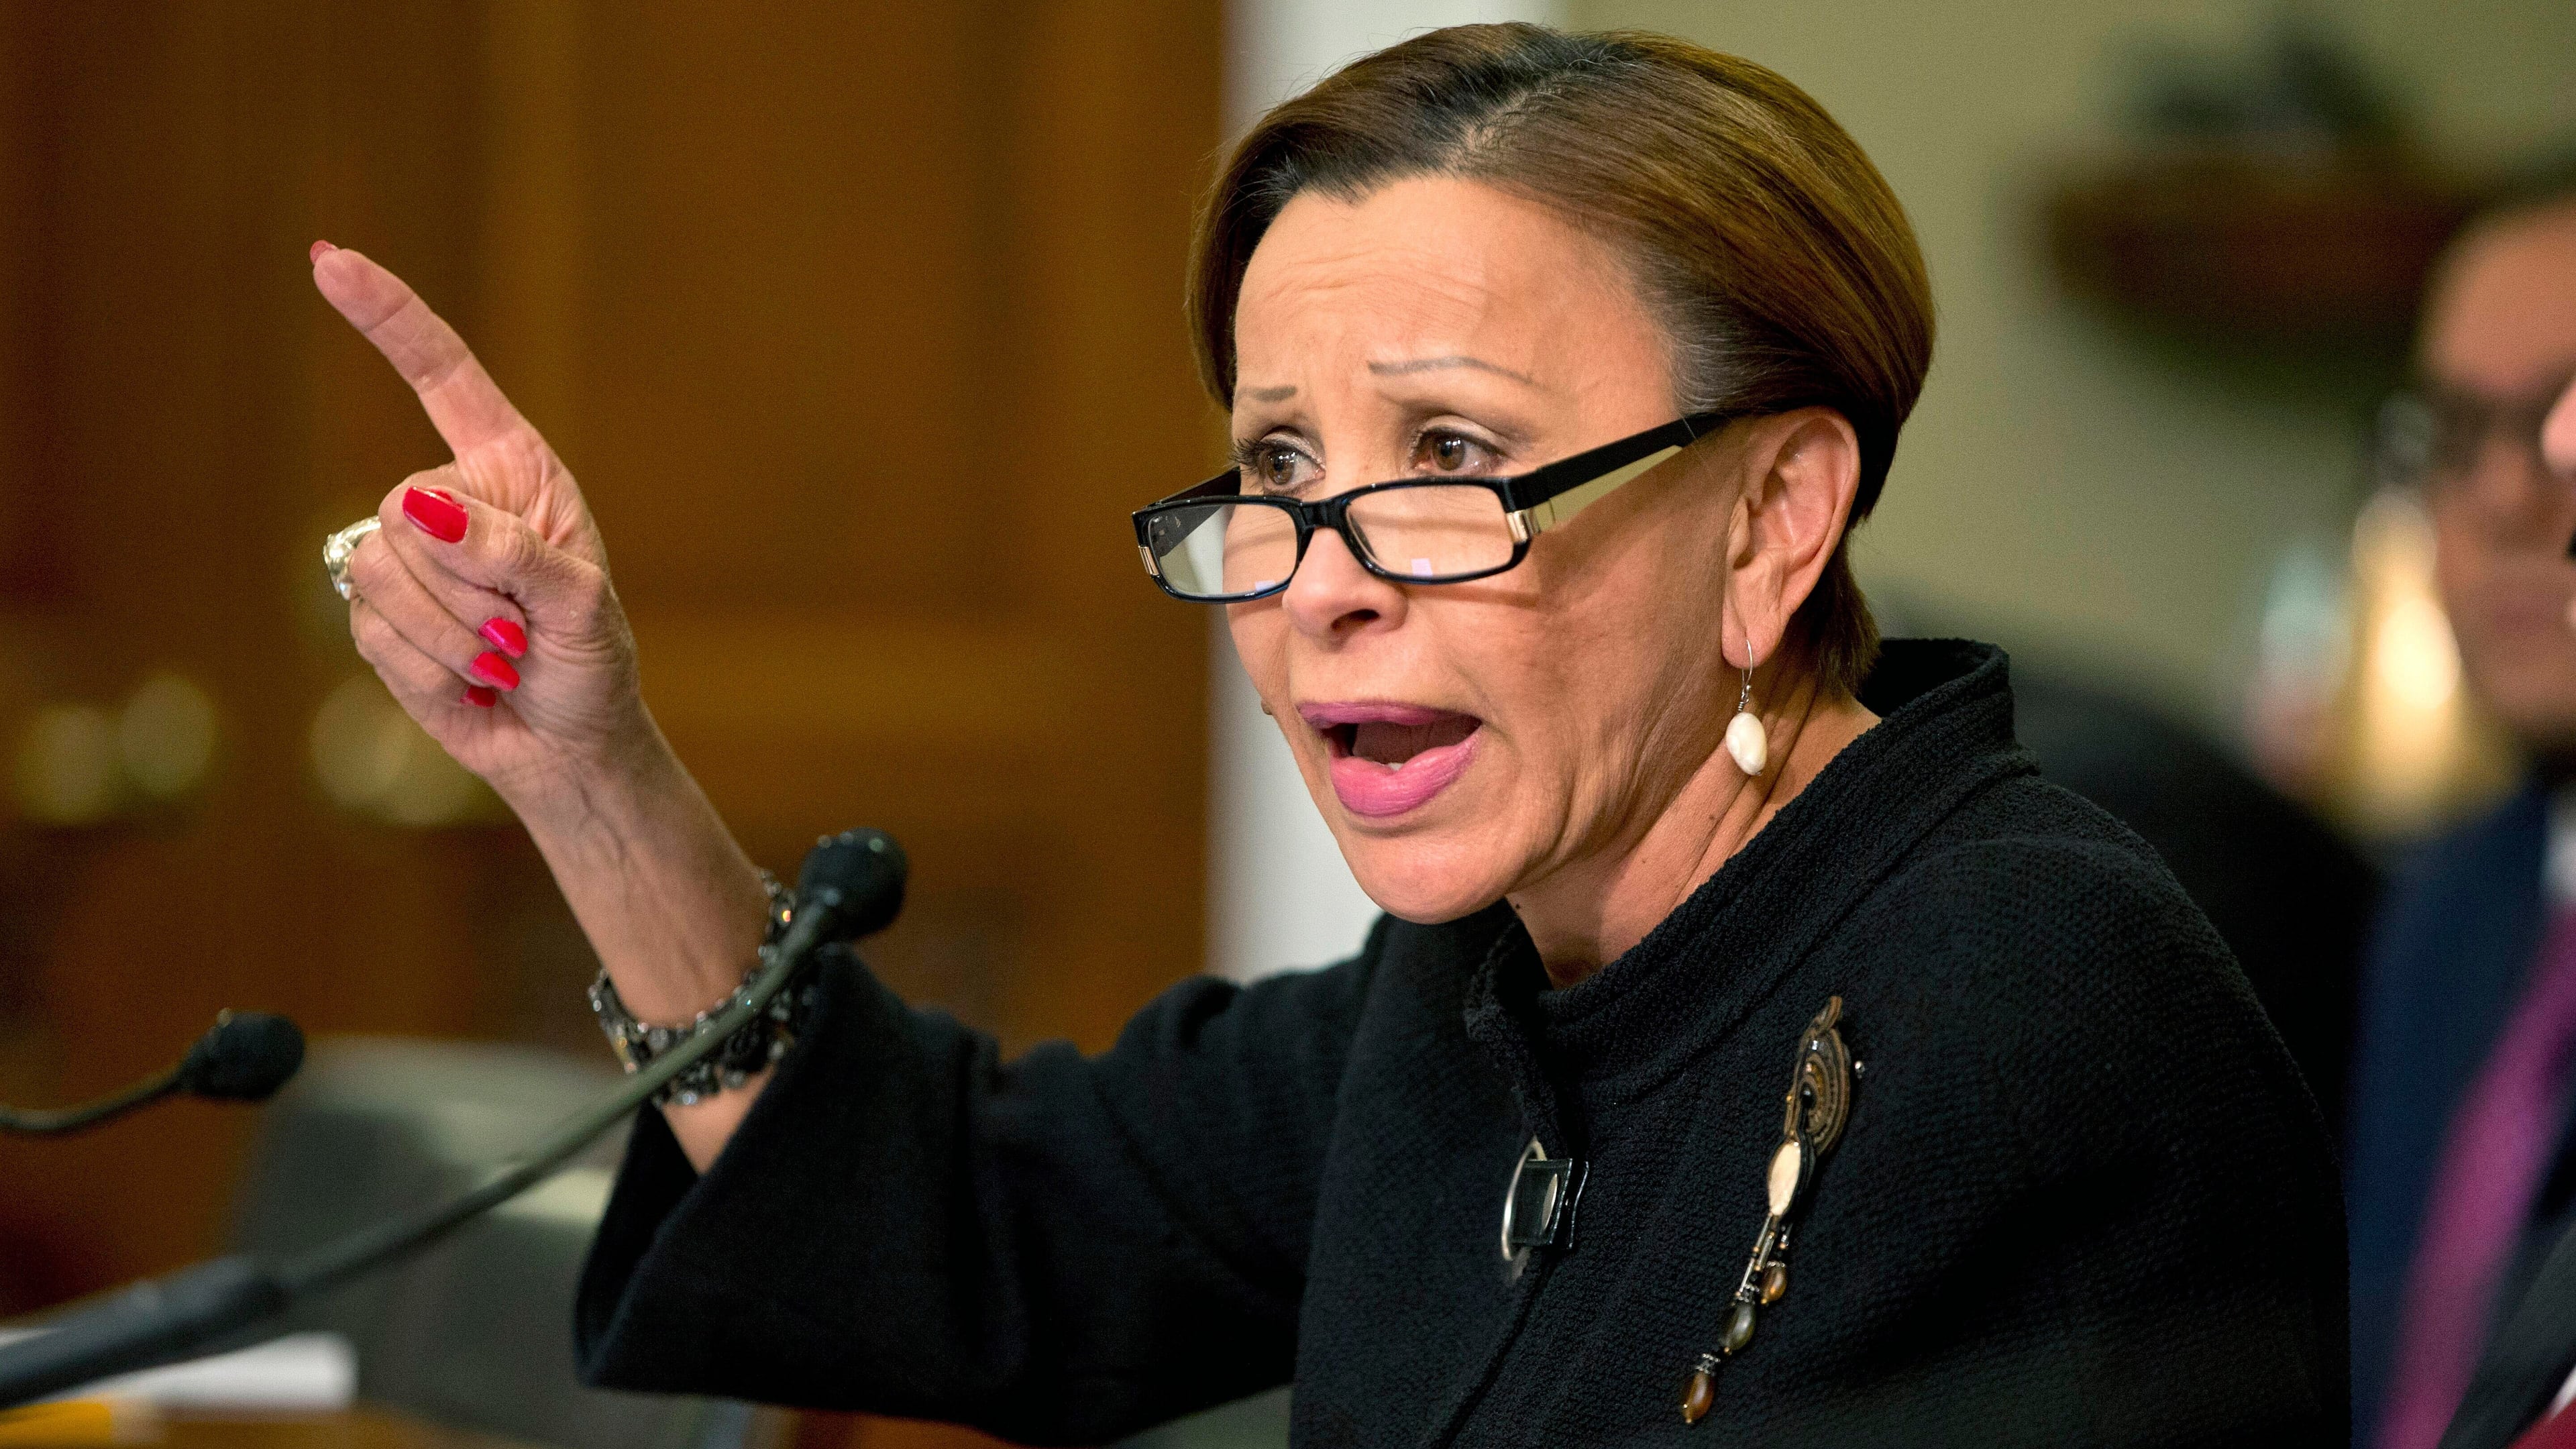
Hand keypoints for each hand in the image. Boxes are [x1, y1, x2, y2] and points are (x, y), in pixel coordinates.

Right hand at [312, 243, 654, 814]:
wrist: (567, 742)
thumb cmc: (592, 662)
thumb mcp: (581, 605)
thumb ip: (513, 553)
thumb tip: (420, 510)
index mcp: (510, 468)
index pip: (442, 374)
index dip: (387, 316)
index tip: (328, 261)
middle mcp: (451, 500)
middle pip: (403, 511)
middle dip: (467, 585)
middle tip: (522, 631)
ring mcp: (409, 558)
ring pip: (382, 575)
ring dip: (452, 634)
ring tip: (503, 657)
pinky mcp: (379, 617)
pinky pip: (373, 632)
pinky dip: (430, 669)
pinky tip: (469, 680)